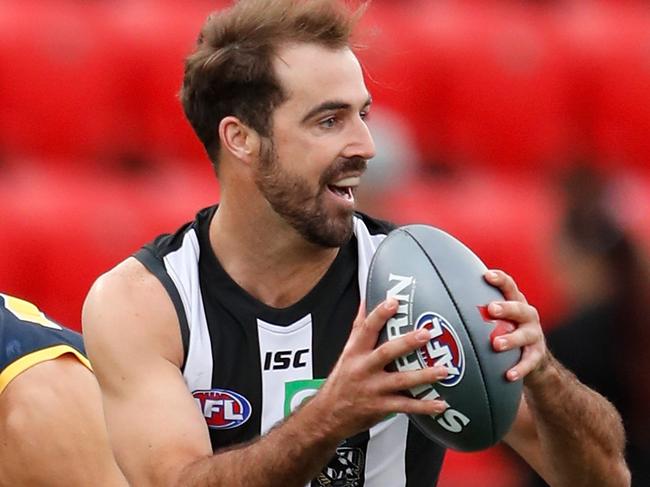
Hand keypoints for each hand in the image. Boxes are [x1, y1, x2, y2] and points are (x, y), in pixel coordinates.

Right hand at [314, 299, 448, 439]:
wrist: (328, 414)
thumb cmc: (341, 381)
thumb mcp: (346, 352)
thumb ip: (358, 327)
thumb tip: (365, 302)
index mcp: (356, 352)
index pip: (367, 329)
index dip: (379, 314)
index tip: (393, 302)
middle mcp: (364, 368)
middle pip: (386, 352)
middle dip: (407, 343)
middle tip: (426, 334)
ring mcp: (373, 389)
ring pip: (400, 380)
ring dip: (423, 375)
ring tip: (443, 370)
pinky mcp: (380, 407)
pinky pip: (405, 406)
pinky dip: (424, 406)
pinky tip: (440, 403)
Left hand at [484, 270, 547, 382]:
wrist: (533, 356)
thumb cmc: (505, 329)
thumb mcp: (497, 316)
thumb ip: (478, 308)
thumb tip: (443, 297)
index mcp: (515, 302)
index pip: (509, 286)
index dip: (500, 280)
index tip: (486, 275)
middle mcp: (527, 315)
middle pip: (519, 308)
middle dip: (505, 308)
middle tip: (491, 309)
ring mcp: (534, 335)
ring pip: (525, 335)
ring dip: (511, 339)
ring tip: (496, 344)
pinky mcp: (537, 355)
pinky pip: (529, 362)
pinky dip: (519, 368)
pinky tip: (508, 375)